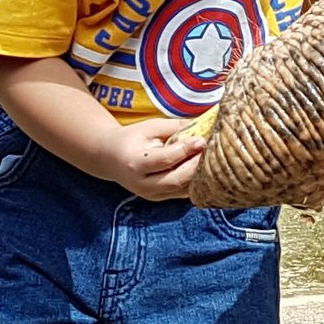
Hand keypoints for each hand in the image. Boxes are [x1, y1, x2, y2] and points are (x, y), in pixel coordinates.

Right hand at [84, 117, 204, 199]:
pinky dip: (195, 183)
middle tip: (212, 151)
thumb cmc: (133, 138)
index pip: (165, 160)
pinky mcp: (159, 198)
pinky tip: (205, 170)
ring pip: (181, 190)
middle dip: (196, 166)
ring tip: (212, 160)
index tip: (202, 140)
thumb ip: (175, 127)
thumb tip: (203, 125)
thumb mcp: (150, 128)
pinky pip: (181, 194)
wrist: (111, 158)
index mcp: (136, 163)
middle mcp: (142, 184)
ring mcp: (150, 195)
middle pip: (175, 180)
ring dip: (199, 176)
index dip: (185, 150)